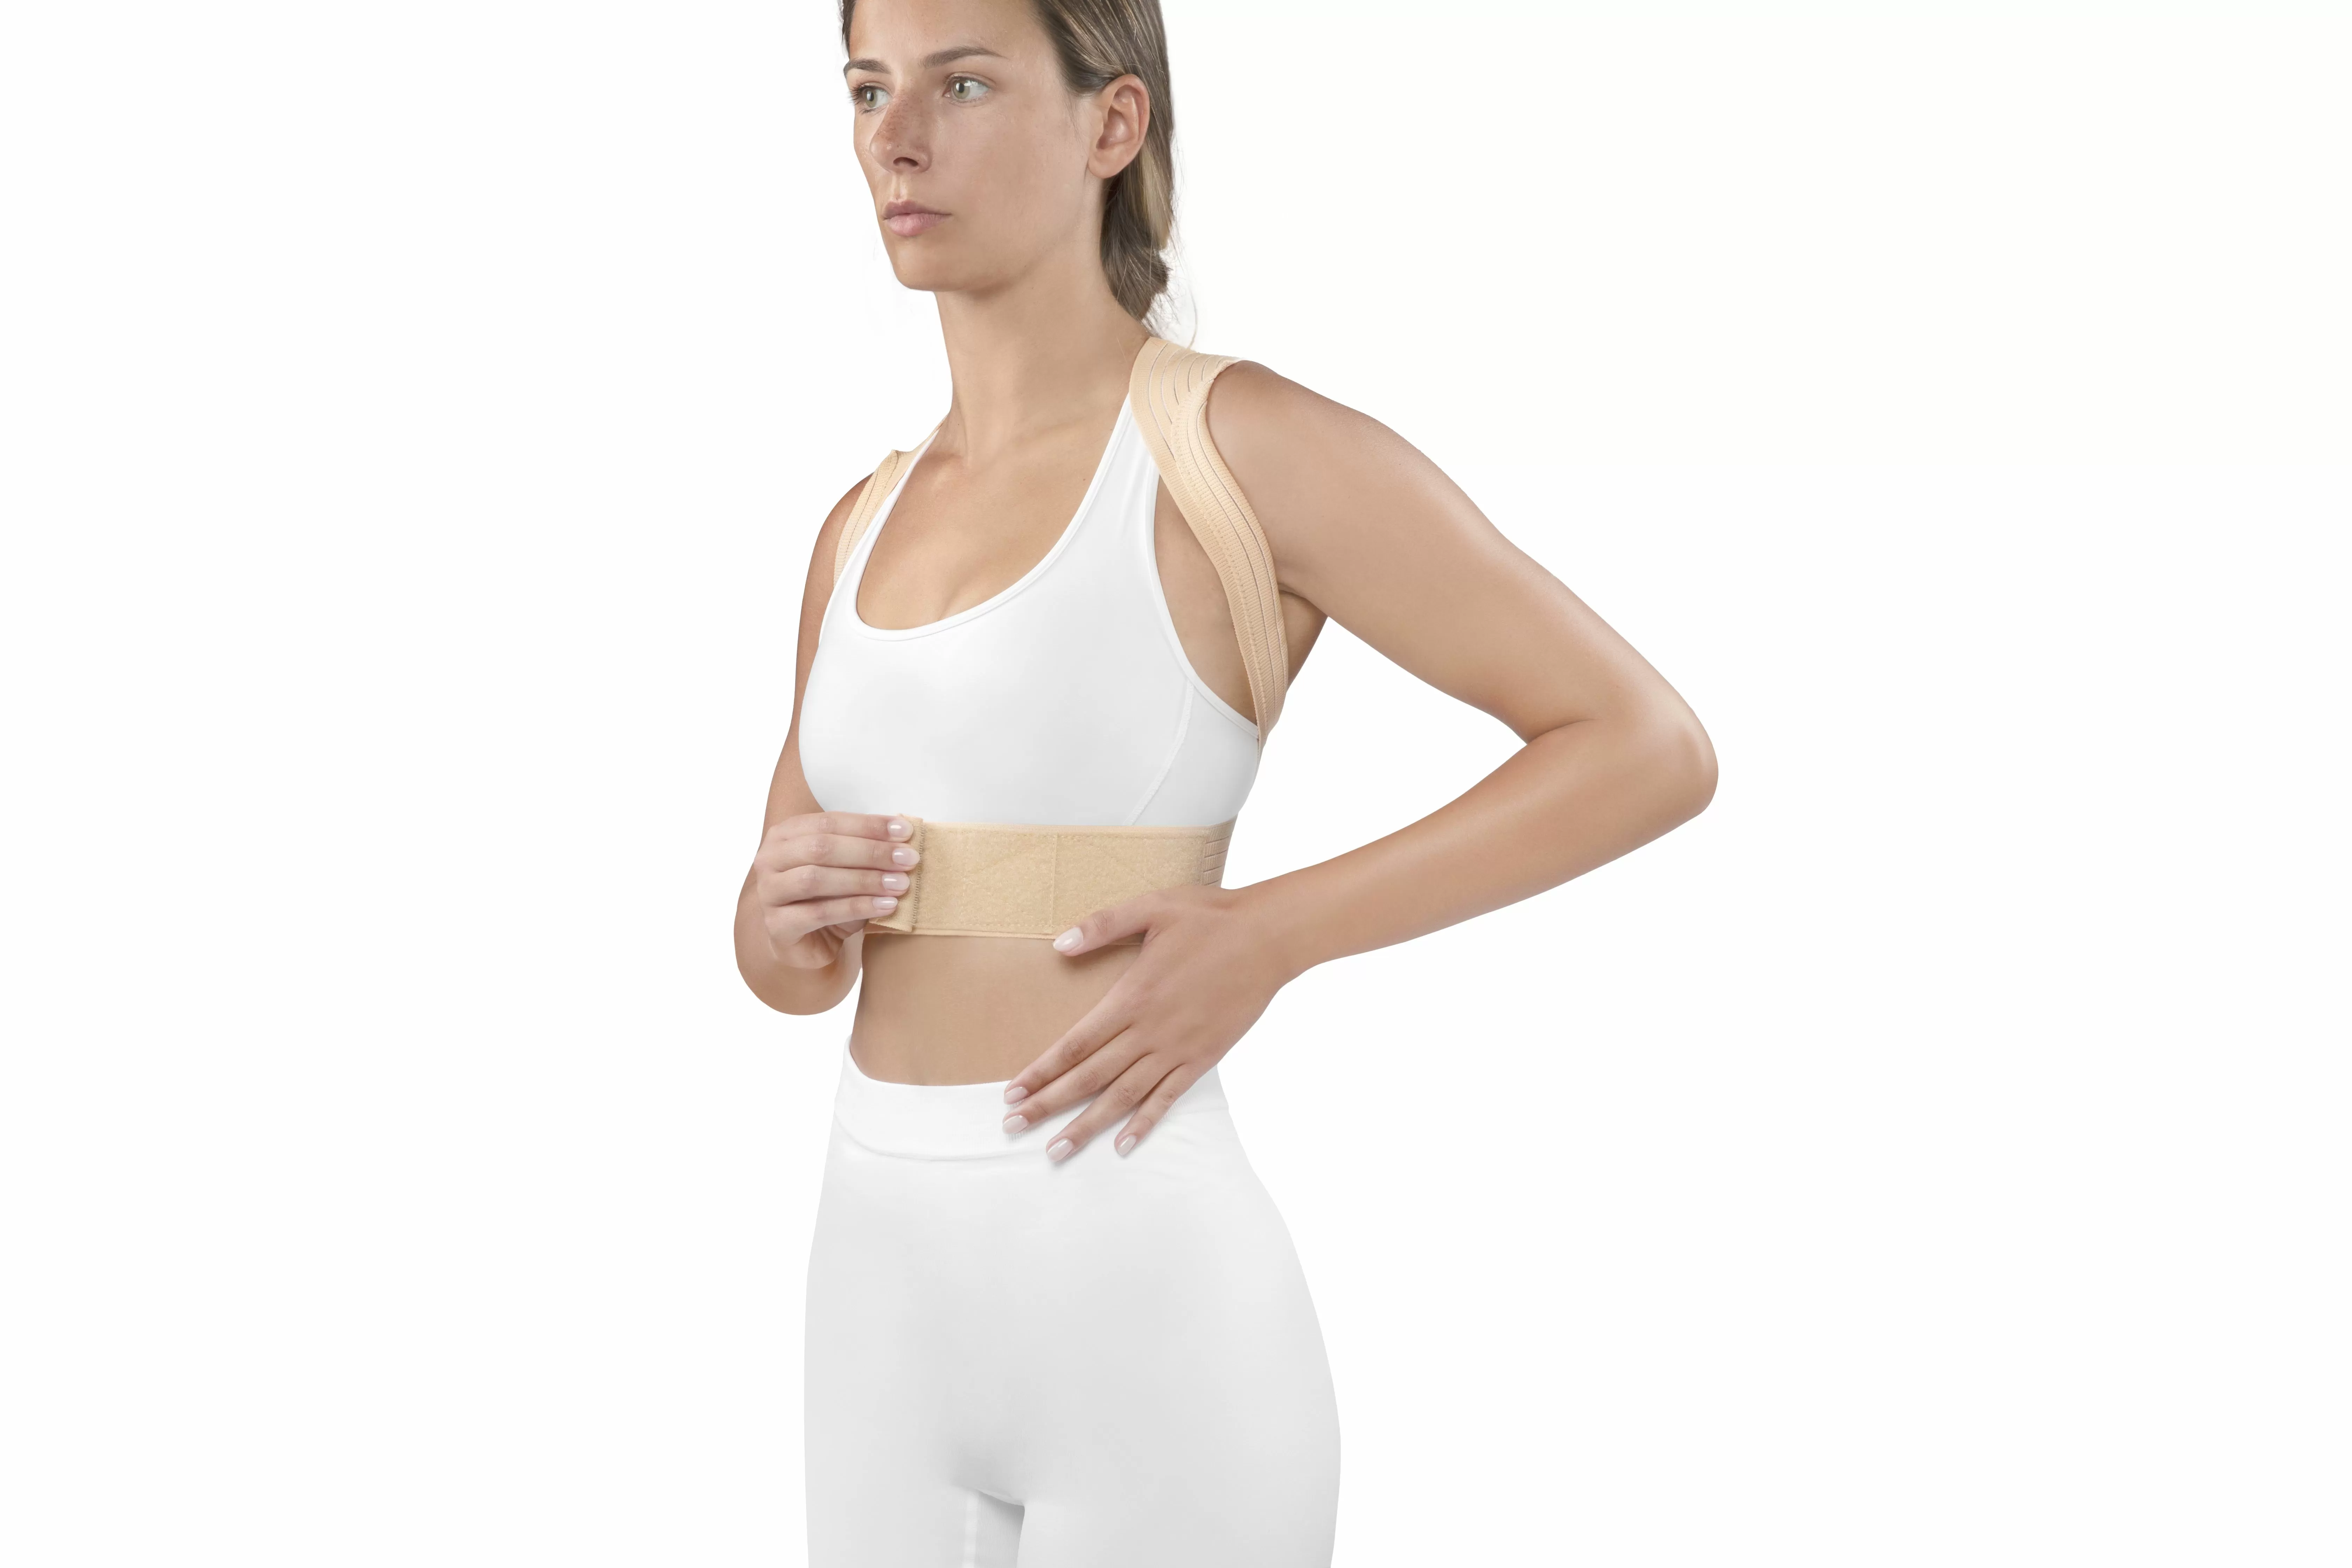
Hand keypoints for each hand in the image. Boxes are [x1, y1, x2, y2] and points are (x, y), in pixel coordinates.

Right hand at [751, 811, 918, 969]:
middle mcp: (770, 859)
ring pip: (817, 879)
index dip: (869, 825)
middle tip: (908, 859)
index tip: (906, 831)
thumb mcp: (848, 868)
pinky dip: (856, 908)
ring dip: (864, 880)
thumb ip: (865, 850)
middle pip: (822, 848)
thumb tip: (904, 836)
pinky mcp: (777, 926)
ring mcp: (768, 892)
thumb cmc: (829, 898)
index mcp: (785, 834)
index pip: (829, 822)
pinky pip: (819, 913)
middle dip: (871, 852)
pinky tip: (886, 906)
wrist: (806, 943)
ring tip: (900, 884)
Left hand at [1000, 884, 1296, 1159]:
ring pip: (1123, 1095)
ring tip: (1057, 1149)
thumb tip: (1060, 944)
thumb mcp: (1152, 907)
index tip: (1014, 1091)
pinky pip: (1168, 1097)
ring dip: (1088, 1124)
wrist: (1269, 938)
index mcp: (1132, 996)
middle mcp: (1150, 1030)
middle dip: (1049, 1104)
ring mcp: (1177, 1049)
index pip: (1076, 1043)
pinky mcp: (1204, 1058)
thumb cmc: (1210, 918)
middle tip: (1014, 1126)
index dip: (1042, 1070)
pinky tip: (1123, 1144)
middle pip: (1090, 1076)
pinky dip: (1145, 1123)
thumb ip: (1104, 925)